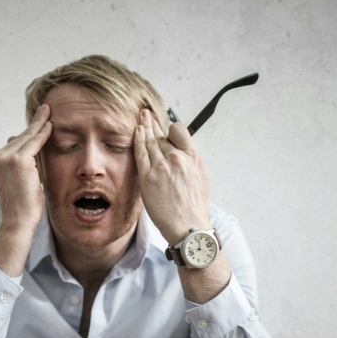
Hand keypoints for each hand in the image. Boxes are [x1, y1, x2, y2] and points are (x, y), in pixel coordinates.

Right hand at [0, 105, 51, 232]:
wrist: (17, 220)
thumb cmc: (21, 205)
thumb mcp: (17, 179)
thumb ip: (20, 162)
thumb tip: (25, 143)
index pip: (14, 143)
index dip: (27, 132)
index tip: (36, 121)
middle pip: (20, 138)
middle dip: (33, 125)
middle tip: (44, 109)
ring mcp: (5, 158)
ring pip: (27, 138)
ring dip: (39, 125)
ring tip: (47, 111)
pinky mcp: (18, 161)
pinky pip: (34, 143)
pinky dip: (43, 133)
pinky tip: (50, 125)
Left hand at [133, 108, 211, 244]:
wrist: (187, 224)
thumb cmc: (194, 204)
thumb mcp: (200, 176)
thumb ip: (190, 160)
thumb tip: (182, 150)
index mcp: (191, 157)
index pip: (179, 131)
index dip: (170, 129)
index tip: (165, 129)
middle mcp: (176, 158)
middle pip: (161, 135)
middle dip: (153, 123)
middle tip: (146, 113)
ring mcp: (161, 166)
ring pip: (150, 141)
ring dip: (144, 128)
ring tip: (140, 118)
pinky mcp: (148, 177)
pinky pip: (140, 153)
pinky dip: (137, 140)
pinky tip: (136, 131)